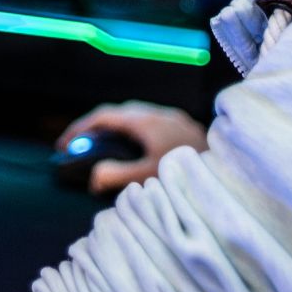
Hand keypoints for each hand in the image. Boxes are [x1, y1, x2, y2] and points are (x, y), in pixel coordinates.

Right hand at [55, 101, 207, 193]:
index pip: (103, 117)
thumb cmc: (187, 172)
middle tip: (80, 149)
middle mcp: (159, 113)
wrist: (228, 172)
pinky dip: (134, 134)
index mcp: (145, 121)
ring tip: (105, 151)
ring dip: (117, 131)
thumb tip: (92, 177)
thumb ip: (116, 176)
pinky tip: (137, 152)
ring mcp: (174, 119)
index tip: (63, 146)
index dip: (79, 130)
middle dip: (95, 129)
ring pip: (136, 118)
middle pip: (118, 114)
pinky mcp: (185, 127)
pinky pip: (151, 124)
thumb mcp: (148, 177)